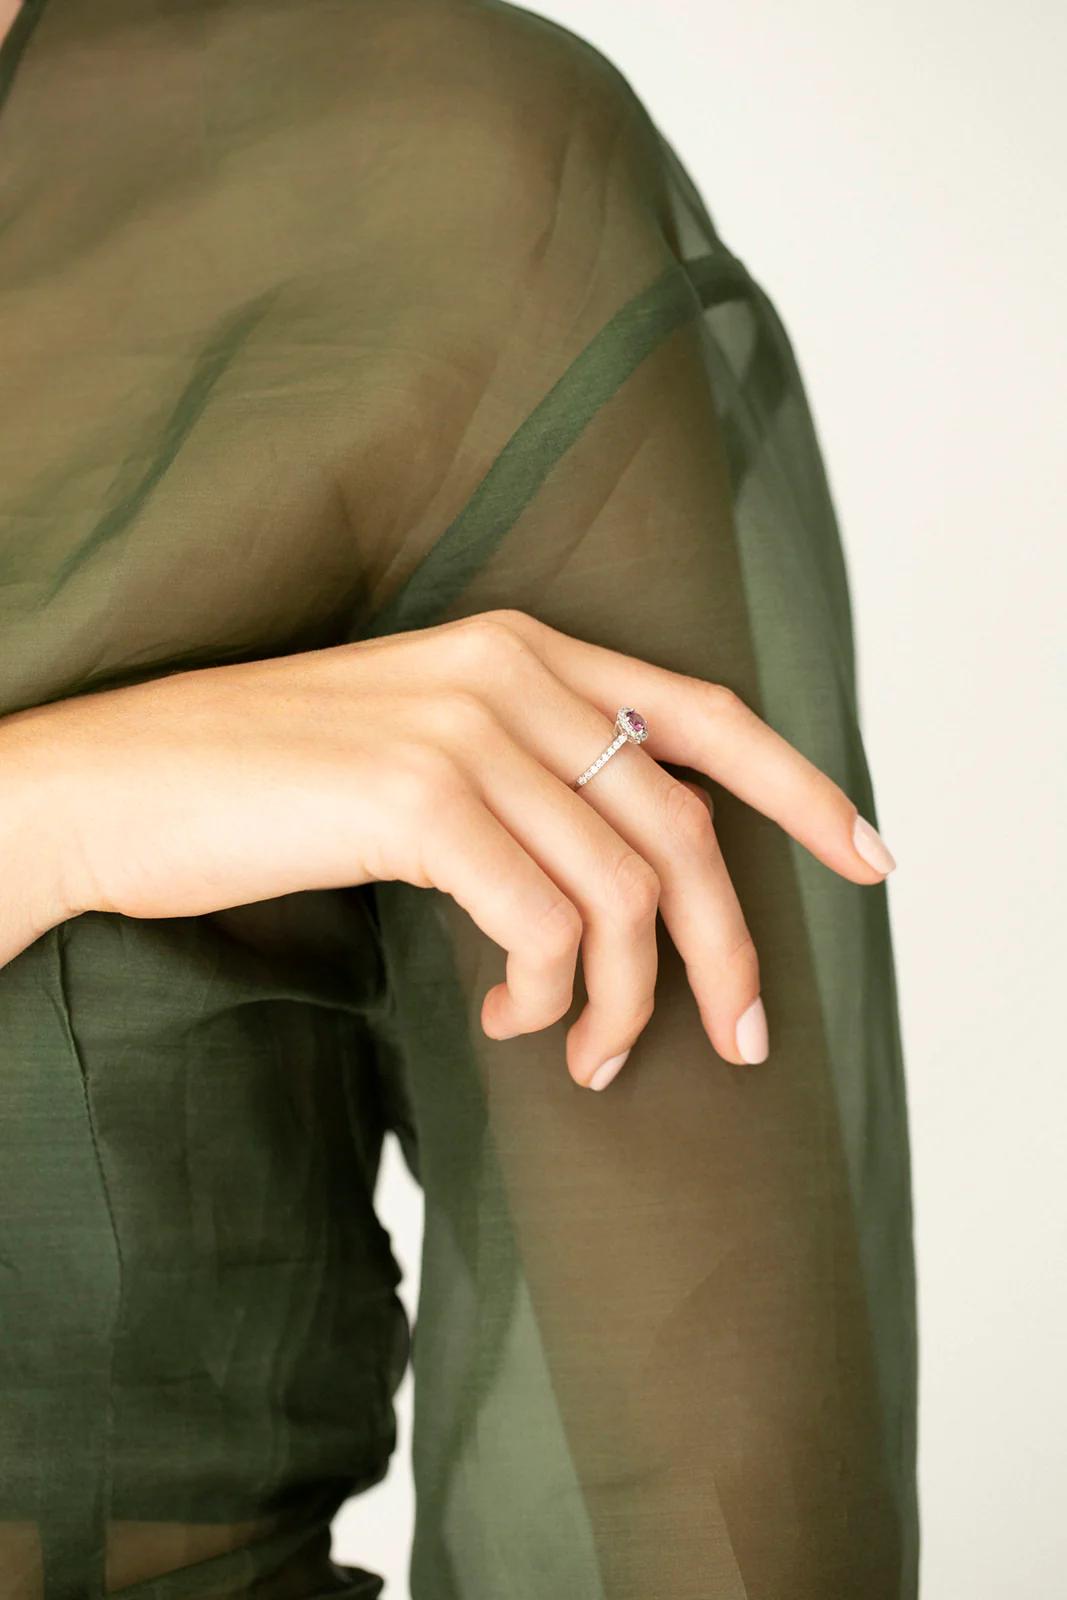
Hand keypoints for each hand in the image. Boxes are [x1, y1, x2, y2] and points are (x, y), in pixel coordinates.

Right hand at [0, 609, 894, 1086]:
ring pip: (623, 889)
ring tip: (586, 1054)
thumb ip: (525, 781)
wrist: (115, 781)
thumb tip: (618, 887)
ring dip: (623, 997)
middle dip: (729, 944)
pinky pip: (543, 925)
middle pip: (681, 822)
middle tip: (739, 1038)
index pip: (702, 712)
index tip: (868, 857)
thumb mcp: (418, 749)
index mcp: (520, 647)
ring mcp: (464, 728)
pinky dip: (547, 995)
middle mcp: (508, 670)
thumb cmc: (261, 781)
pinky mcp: (418, 799)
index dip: (801, 787)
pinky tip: (505, 1020)